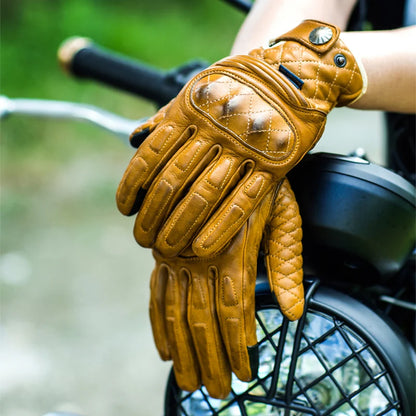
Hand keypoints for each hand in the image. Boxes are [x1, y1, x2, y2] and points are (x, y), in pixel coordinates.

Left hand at [116, 20, 364, 256]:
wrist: (296, 73)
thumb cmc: (240, 86)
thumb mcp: (199, 87)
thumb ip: (168, 115)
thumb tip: (135, 139)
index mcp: (192, 108)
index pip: (152, 156)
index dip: (133, 186)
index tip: (125, 209)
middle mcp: (215, 129)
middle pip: (174, 181)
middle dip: (153, 216)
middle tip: (143, 238)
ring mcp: (246, 148)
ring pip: (204, 195)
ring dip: (180, 226)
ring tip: (165, 248)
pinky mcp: (274, 165)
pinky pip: (243, 201)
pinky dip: (220, 227)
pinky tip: (201, 247)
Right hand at [149, 178, 302, 398]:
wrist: (224, 147)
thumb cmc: (260, 181)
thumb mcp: (282, 215)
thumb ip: (285, 263)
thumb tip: (296, 311)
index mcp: (232, 247)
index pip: (234, 307)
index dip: (238, 342)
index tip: (244, 371)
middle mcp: (198, 254)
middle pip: (202, 317)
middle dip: (210, 358)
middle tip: (215, 390)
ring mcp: (175, 255)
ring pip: (176, 312)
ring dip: (183, 351)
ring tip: (189, 382)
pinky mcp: (161, 254)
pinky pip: (156, 294)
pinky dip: (159, 326)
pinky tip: (165, 351)